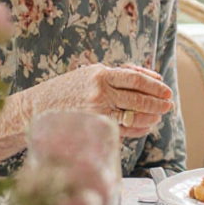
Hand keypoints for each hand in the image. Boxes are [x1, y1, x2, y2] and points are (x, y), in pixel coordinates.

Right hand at [20, 63, 173, 138]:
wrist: (34, 109)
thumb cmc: (65, 90)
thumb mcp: (89, 74)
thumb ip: (117, 74)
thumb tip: (150, 76)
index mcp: (99, 74)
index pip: (135, 79)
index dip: (154, 85)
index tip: (166, 89)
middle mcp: (99, 93)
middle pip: (138, 98)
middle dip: (157, 102)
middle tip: (169, 104)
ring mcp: (96, 112)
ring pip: (133, 115)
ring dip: (150, 116)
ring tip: (159, 115)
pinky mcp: (93, 128)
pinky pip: (123, 130)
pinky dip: (138, 128)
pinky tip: (146, 126)